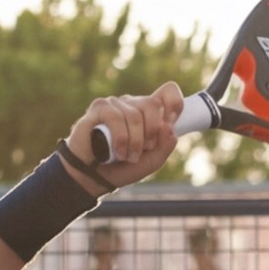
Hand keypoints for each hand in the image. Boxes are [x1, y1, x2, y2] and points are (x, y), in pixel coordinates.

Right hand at [65, 82, 193, 191]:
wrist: (94, 178)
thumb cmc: (122, 168)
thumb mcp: (151, 161)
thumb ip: (165, 145)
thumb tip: (170, 127)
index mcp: (148, 112)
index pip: (168, 92)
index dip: (174, 103)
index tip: (171, 122)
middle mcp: (133, 104)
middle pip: (153, 104)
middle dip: (151, 132)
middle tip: (143, 150)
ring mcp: (115, 104)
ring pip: (135, 115)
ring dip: (134, 142)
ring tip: (126, 156)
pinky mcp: (99, 108)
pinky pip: (115, 117)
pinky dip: (120, 138)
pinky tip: (116, 151)